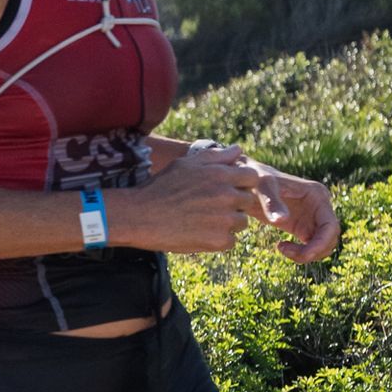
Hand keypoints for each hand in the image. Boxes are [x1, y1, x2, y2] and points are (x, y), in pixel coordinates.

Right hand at [112, 142, 263, 255]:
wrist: (139, 216)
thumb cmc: (161, 187)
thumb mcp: (186, 163)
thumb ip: (216, 156)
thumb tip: (239, 149)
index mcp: (221, 174)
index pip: (251, 177)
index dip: (241, 184)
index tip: (227, 190)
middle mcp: (227, 195)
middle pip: (248, 201)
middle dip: (234, 204)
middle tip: (209, 208)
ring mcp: (225, 219)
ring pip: (241, 222)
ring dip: (228, 223)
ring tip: (202, 221)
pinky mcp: (219, 240)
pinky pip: (230, 241)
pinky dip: (217, 240)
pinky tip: (198, 233)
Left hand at [247, 164, 339, 262]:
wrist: (248, 183)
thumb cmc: (255, 180)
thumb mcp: (262, 187)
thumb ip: (271, 202)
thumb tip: (281, 220)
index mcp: (317, 195)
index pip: (331, 226)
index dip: (321, 245)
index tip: (303, 255)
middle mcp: (320, 206)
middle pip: (330, 238)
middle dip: (313, 252)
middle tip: (285, 251)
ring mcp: (313, 218)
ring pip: (323, 245)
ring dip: (307, 254)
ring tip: (282, 248)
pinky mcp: (303, 227)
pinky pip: (311, 246)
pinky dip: (300, 253)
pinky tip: (281, 247)